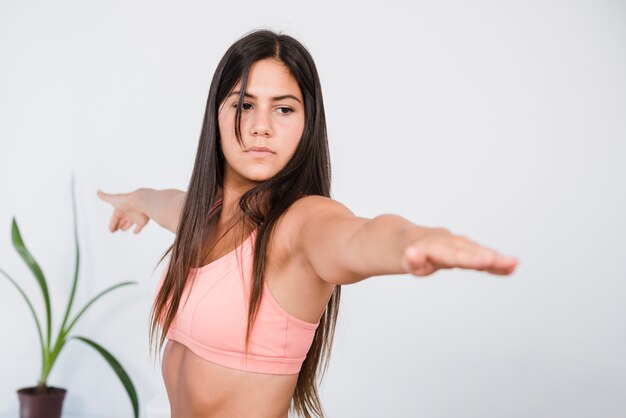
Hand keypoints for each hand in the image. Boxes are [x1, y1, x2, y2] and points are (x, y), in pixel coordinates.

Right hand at [96, 189, 149, 233]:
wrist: (141, 201)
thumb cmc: (126, 200)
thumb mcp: (113, 199)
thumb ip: (105, 197)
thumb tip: (98, 192)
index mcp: (120, 209)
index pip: (115, 218)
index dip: (112, 224)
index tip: (110, 230)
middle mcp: (128, 213)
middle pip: (121, 221)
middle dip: (118, 225)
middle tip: (115, 230)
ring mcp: (135, 217)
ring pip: (129, 224)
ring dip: (125, 227)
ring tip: (122, 229)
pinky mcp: (142, 221)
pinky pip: (139, 227)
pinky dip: (136, 230)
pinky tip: (134, 232)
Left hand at [401, 228, 517, 276]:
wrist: (407, 239)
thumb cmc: (407, 254)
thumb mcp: (404, 260)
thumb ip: (411, 260)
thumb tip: (411, 254)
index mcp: (434, 246)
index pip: (453, 255)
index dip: (469, 259)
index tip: (485, 262)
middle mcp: (449, 242)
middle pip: (470, 251)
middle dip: (488, 257)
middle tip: (508, 263)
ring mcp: (457, 244)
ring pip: (478, 251)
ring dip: (496, 258)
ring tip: (514, 265)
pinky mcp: (464, 249)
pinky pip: (481, 254)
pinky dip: (494, 261)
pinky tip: (511, 268)